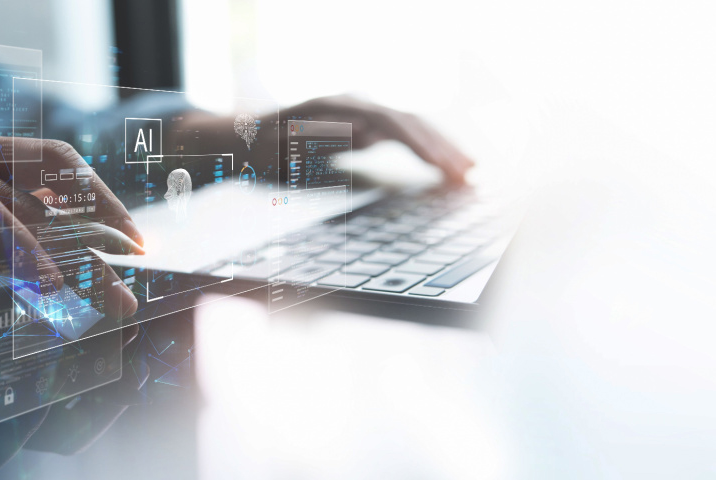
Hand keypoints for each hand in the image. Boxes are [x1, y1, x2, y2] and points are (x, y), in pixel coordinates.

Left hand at [278, 95, 474, 183]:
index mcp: (339, 105)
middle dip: (443, 148)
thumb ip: (322, 140)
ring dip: (443, 149)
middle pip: (410, 121)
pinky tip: (446, 167)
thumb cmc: (261, 148)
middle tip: (470, 175)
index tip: (441, 166)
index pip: (392, 122)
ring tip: (470, 172)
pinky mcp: (366, 125)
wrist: (245, 138)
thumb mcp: (283, 147)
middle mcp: (356, 103)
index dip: (420, 144)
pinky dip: (428, 150)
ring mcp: (362, 111)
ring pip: (413, 126)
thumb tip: (366, 132)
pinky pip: (405, 135)